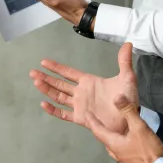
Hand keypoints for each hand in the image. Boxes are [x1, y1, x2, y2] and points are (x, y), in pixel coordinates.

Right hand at [30, 43, 162, 162]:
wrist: (130, 119)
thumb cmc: (129, 98)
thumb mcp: (127, 78)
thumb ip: (124, 61)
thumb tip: (128, 43)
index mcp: (89, 82)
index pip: (69, 73)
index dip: (56, 68)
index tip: (43, 62)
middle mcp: (81, 93)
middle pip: (59, 84)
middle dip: (46, 78)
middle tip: (32, 72)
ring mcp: (79, 106)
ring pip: (58, 97)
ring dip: (47, 90)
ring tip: (36, 83)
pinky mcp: (81, 118)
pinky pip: (64, 114)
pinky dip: (53, 110)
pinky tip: (44, 104)